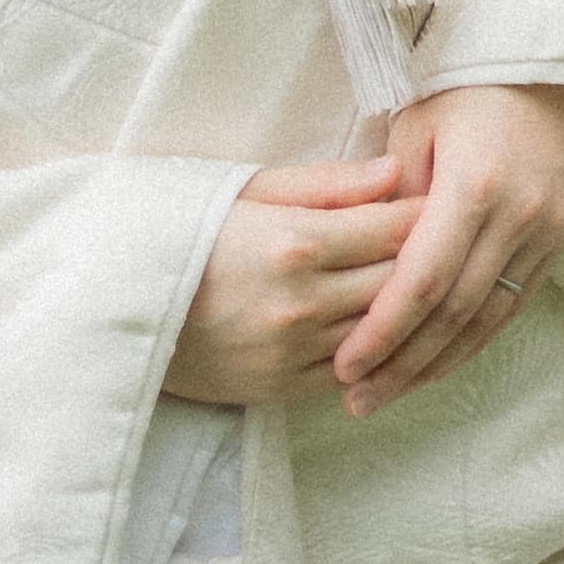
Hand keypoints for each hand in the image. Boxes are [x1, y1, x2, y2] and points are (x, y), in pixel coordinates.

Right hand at [163, 158, 421, 407]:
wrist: (118, 304)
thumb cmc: (184, 229)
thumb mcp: (248, 188)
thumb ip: (327, 184)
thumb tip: (396, 172)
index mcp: (296, 242)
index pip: (395, 230)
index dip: (426, 214)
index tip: (441, 200)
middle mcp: (302, 303)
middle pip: (400, 283)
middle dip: (428, 259)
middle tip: (445, 240)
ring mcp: (293, 354)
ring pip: (384, 332)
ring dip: (408, 309)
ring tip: (424, 281)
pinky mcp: (281, 391)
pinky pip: (353, 373)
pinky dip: (377, 351)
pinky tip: (386, 328)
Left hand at [331, 81, 563, 418]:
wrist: (554, 60)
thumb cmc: (469, 80)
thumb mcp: (417, 123)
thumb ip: (390, 199)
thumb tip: (361, 265)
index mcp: (476, 183)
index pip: (424, 280)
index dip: (384, 330)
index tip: (345, 365)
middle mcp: (518, 215)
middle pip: (454, 312)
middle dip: (402, 362)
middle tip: (357, 398)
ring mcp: (547, 230)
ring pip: (487, 319)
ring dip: (437, 363)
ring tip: (389, 393)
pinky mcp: (562, 239)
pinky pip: (513, 304)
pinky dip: (473, 339)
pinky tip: (439, 362)